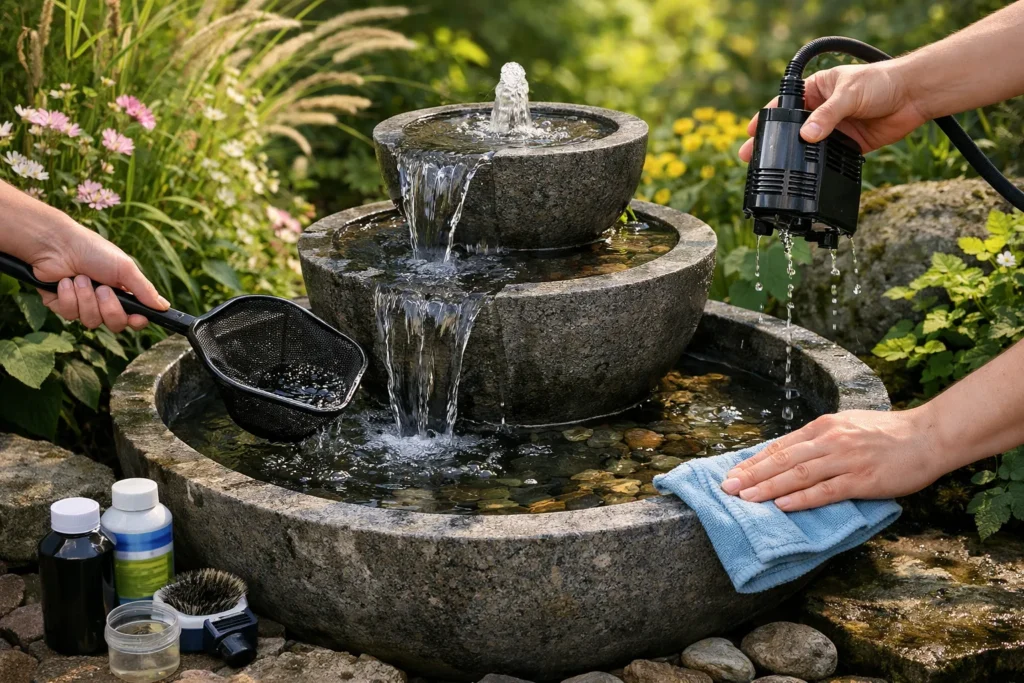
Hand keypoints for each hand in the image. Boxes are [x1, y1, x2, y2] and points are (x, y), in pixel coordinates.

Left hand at [28, 219, 168, 332]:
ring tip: (80, 278)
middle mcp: (104, 302)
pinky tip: (64, 282)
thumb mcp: (125, 268)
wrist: (57, 245)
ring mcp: (83, 306)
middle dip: (108, 308)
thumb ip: (145, 290)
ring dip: (86, 299)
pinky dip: (68, 297)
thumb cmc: (93, 251)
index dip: (136, 321)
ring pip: (91, 321)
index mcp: (122, 293)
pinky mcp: (62, 307)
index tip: (136, 318)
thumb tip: (164, 306)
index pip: (135, 318)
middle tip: (103, 289)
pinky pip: (70, 315)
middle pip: (115, 324)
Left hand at [719, 409, 944, 510]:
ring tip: (746, 498)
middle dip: (751, 475)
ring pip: (798, 475)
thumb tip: (790, 454)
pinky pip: (825, 491)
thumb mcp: (847, 425)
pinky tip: (782, 506)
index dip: (754, 461)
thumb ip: (820, 439)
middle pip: (782, 460)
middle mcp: (830, 440)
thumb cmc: (886, 433)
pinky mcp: (862, 480)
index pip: (780, 446)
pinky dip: (801, 498)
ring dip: (768, 487)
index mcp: (823, 426)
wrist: (927, 436)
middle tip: (727, 488)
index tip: (733, 473)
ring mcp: (845, 460)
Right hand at [739, 62, 929, 161]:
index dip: (766, 119)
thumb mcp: (848, 94)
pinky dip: (816, 170)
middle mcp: (821, 111)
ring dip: (793, 160)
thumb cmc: (882, 82)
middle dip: (771, 145)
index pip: (784, 106)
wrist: (915, 96)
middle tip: (750, 158)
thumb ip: (827, 116)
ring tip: (772, 172)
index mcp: (815, 90)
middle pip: (791, 131)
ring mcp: (833, 131)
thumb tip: (806, 137)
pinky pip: (827, 161)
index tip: (751, 132)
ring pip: (807, 148)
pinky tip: (804, 178)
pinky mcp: (847, 148)